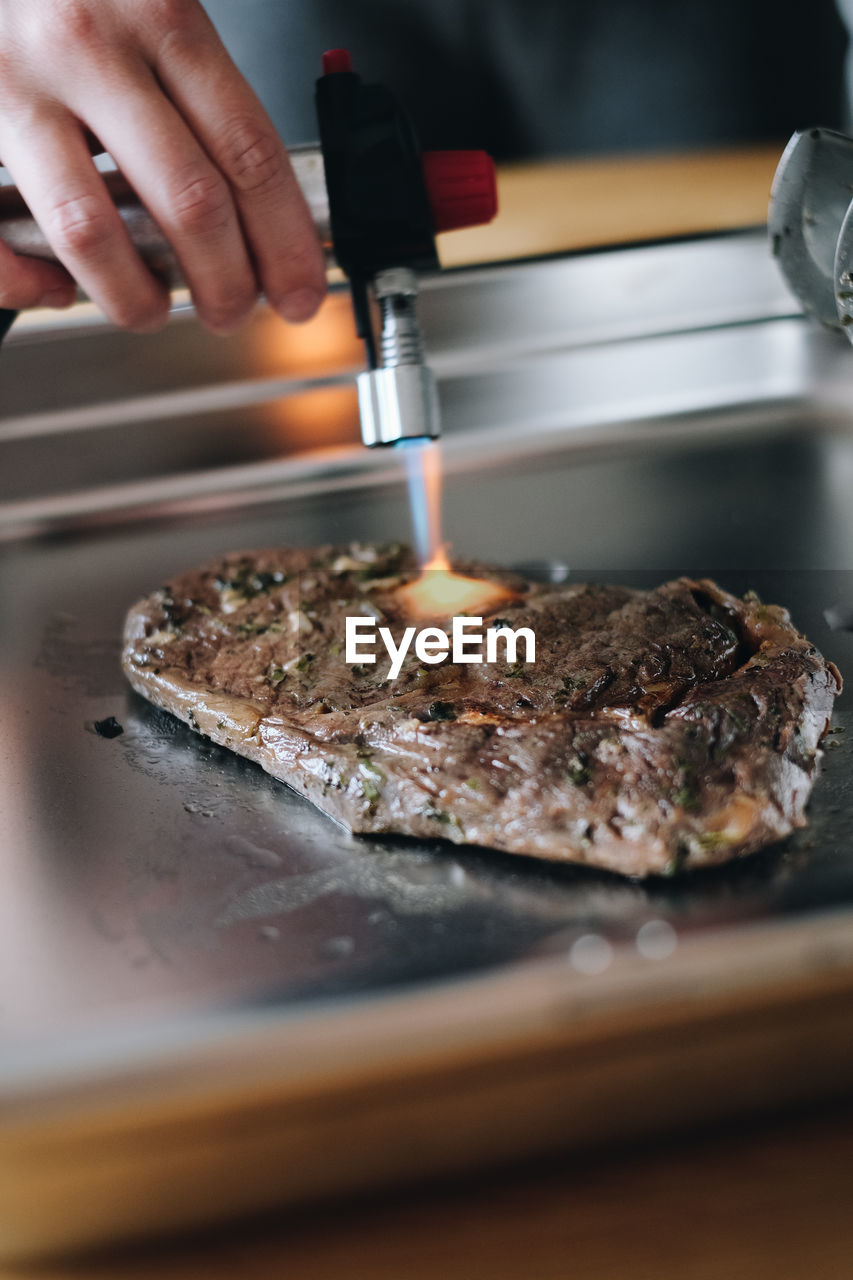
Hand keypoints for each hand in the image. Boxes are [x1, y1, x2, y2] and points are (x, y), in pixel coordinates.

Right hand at [0, 0, 325, 331]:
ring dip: (135, 295)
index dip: (285, 241)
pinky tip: (57, 286)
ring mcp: (17, 83)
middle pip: (190, 200)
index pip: (248, 152)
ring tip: (152, 308)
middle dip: (226, 282)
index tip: (298, 290)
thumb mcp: (151, 8)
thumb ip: (196, 88)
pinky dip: (26, 280)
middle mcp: (88, 46)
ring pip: (94, 230)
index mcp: (157, 14)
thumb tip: (255, 207)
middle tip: (233, 310)